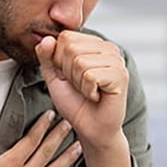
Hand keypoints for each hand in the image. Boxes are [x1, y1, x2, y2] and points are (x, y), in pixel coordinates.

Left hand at [35, 31, 127, 148]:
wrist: (91, 128)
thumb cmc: (75, 103)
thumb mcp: (54, 77)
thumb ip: (47, 57)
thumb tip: (46, 39)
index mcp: (94, 44)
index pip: (65, 37)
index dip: (59, 60)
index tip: (71, 76)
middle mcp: (108, 48)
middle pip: (71, 48)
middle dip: (68, 72)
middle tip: (81, 86)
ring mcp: (116, 60)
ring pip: (80, 62)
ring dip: (78, 83)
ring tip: (89, 91)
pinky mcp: (120, 75)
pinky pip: (90, 76)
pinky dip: (87, 91)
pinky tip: (96, 96)